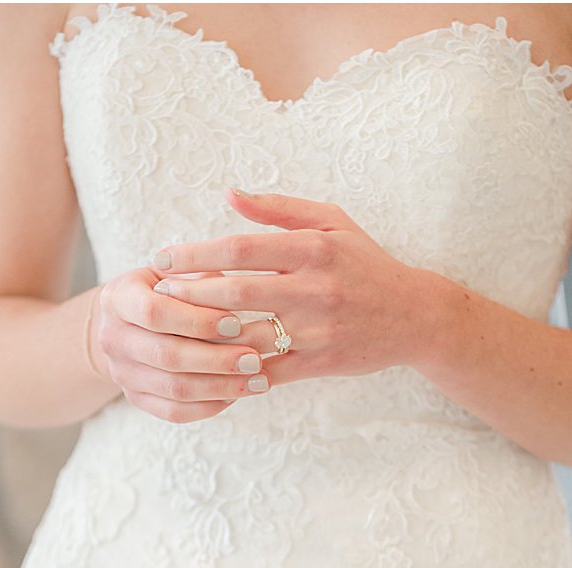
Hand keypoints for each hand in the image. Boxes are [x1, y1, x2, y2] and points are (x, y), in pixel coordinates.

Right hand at [89, 266, 271, 424]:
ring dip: (220, 387)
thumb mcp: (179, 270)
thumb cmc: (167, 286)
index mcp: (118, 298)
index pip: (154, 312)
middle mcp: (112, 338)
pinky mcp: (135, 398)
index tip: (236, 322)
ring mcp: (121, 372)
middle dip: (215, 359)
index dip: (196, 320)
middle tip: (255, 359)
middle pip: (165, 356)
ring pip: (173, 389)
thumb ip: (202, 279)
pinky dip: (209, 406)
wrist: (132, 319)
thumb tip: (242, 296)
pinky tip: (237, 394)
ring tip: (258, 380)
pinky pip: (174, 412)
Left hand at [151, 188, 428, 386]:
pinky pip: (266, 370)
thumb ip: (278, 209)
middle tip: (156, 294)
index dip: (195, 254)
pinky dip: (232, 369)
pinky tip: (202, 365)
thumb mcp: (332, 223)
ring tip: (170, 329)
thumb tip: (229, 193)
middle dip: (189, 293)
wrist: (415, 316)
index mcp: (313, 249)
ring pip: (246, 335)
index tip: (162, 258)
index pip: (240, 248)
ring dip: (203, 334)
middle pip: (236, 292)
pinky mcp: (319, 363)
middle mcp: (315, 289)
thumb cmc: (364, 263)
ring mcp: (316, 330)